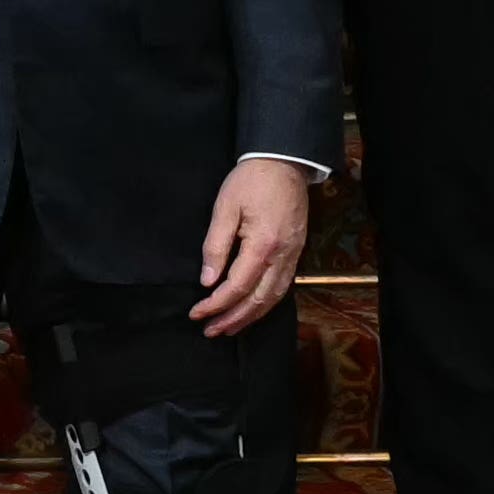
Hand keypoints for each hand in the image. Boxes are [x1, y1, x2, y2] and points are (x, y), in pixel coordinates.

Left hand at [194, 156, 316, 335]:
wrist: (283, 163)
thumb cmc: (250, 181)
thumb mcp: (224, 208)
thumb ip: (215, 246)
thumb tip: (207, 280)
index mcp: (263, 245)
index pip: (237, 286)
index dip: (215, 304)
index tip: (196, 314)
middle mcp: (283, 256)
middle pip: (258, 300)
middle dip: (233, 319)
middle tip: (210, 331)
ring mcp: (293, 256)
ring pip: (273, 298)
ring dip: (250, 317)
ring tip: (228, 328)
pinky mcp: (296, 252)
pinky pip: (282, 287)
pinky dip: (266, 303)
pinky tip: (252, 310)